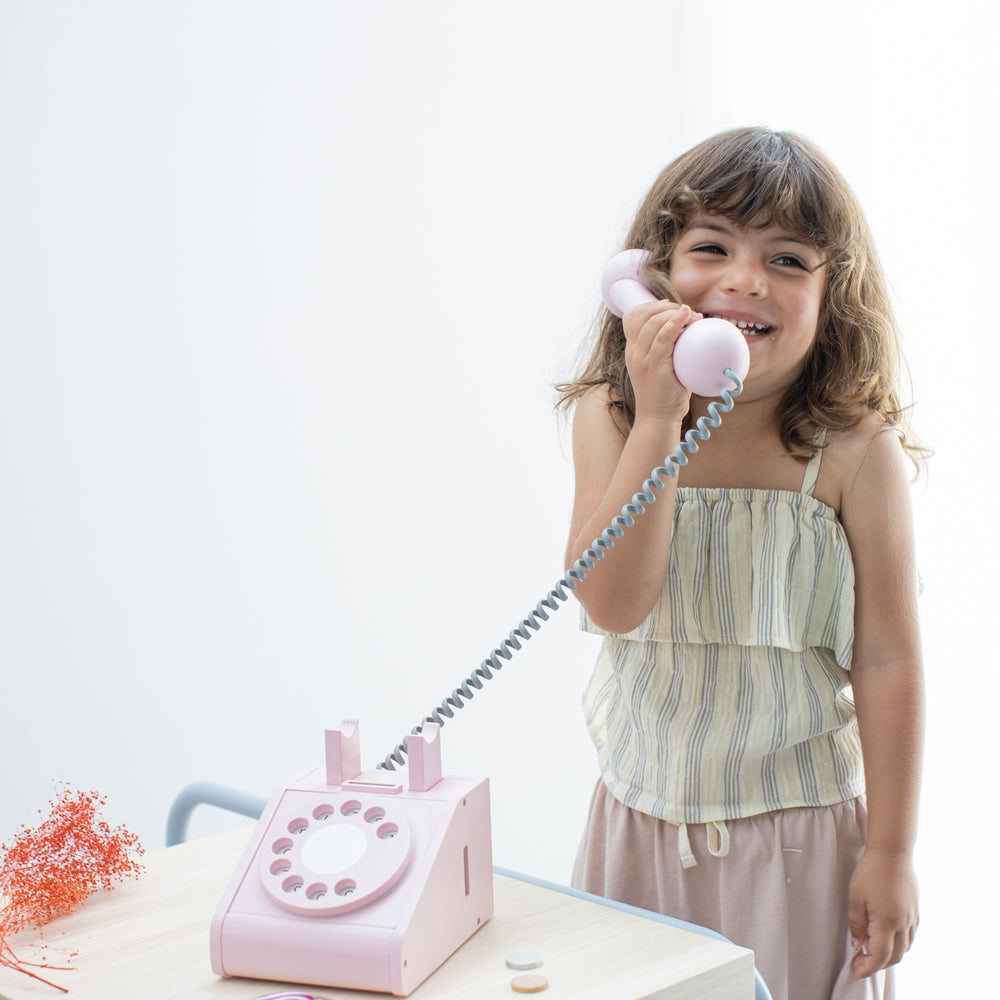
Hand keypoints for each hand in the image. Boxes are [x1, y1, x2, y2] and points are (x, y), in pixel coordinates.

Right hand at [622, 300, 695, 423]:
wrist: (657, 419)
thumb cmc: (665, 395)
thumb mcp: (662, 369)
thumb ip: (669, 351)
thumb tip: (692, 334)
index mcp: (632, 351)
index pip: (632, 317)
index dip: (651, 305)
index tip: (671, 306)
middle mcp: (633, 352)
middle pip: (643, 315)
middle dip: (666, 307)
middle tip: (688, 312)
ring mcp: (641, 359)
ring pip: (652, 323)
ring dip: (675, 313)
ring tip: (694, 316)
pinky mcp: (653, 366)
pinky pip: (662, 337)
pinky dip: (675, 323)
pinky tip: (687, 317)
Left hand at [847, 848, 918, 979]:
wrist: (892, 852)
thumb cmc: (870, 872)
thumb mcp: (855, 898)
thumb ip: (856, 924)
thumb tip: (858, 943)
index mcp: (887, 922)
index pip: (879, 956)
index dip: (868, 967)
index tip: (857, 972)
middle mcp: (903, 924)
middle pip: (894, 956)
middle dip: (877, 965)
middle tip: (860, 963)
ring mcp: (912, 918)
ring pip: (905, 948)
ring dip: (889, 955)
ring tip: (871, 951)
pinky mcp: (916, 911)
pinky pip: (910, 936)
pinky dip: (899, 944)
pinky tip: (886, 938)